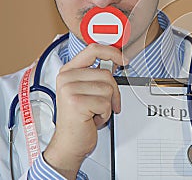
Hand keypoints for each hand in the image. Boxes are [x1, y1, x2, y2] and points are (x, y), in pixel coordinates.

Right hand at [43, 44, 123, 178]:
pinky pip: (106, 103)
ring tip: (94, 111)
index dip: (112, 52)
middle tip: (102, 104)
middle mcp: (66, 77)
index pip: (93, 50)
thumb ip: (96, 75)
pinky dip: (105, 114)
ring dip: (107, 104)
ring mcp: (69, 89)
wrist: (69, 143)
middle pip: (106, 74)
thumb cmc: (80, 118)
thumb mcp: (86, 91)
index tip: (123, 60)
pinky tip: (92, 118)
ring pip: (108, 88)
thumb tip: (117, 62)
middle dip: (112, 92)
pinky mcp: (76, 102)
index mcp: (69, 71)